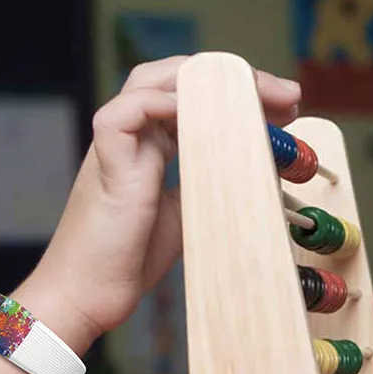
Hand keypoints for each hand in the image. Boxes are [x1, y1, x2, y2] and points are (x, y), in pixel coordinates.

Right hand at [30, 56, 299, 338]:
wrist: (86, 296)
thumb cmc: (125, 262)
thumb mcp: (186, 216)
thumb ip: (208, 186)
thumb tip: (256, 172)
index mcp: (148, 150)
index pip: (192, 97)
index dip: (238, 94)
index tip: (286, 108)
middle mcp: (131, 140)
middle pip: (176, 77)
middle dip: (232, 76)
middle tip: (286, 94)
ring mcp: (114, 147)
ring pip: (151, 81)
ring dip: (209, 80)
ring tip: (257, 94)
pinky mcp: (103, 162)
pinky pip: (128, 111)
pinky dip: (166, 103)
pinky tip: (210, 115)